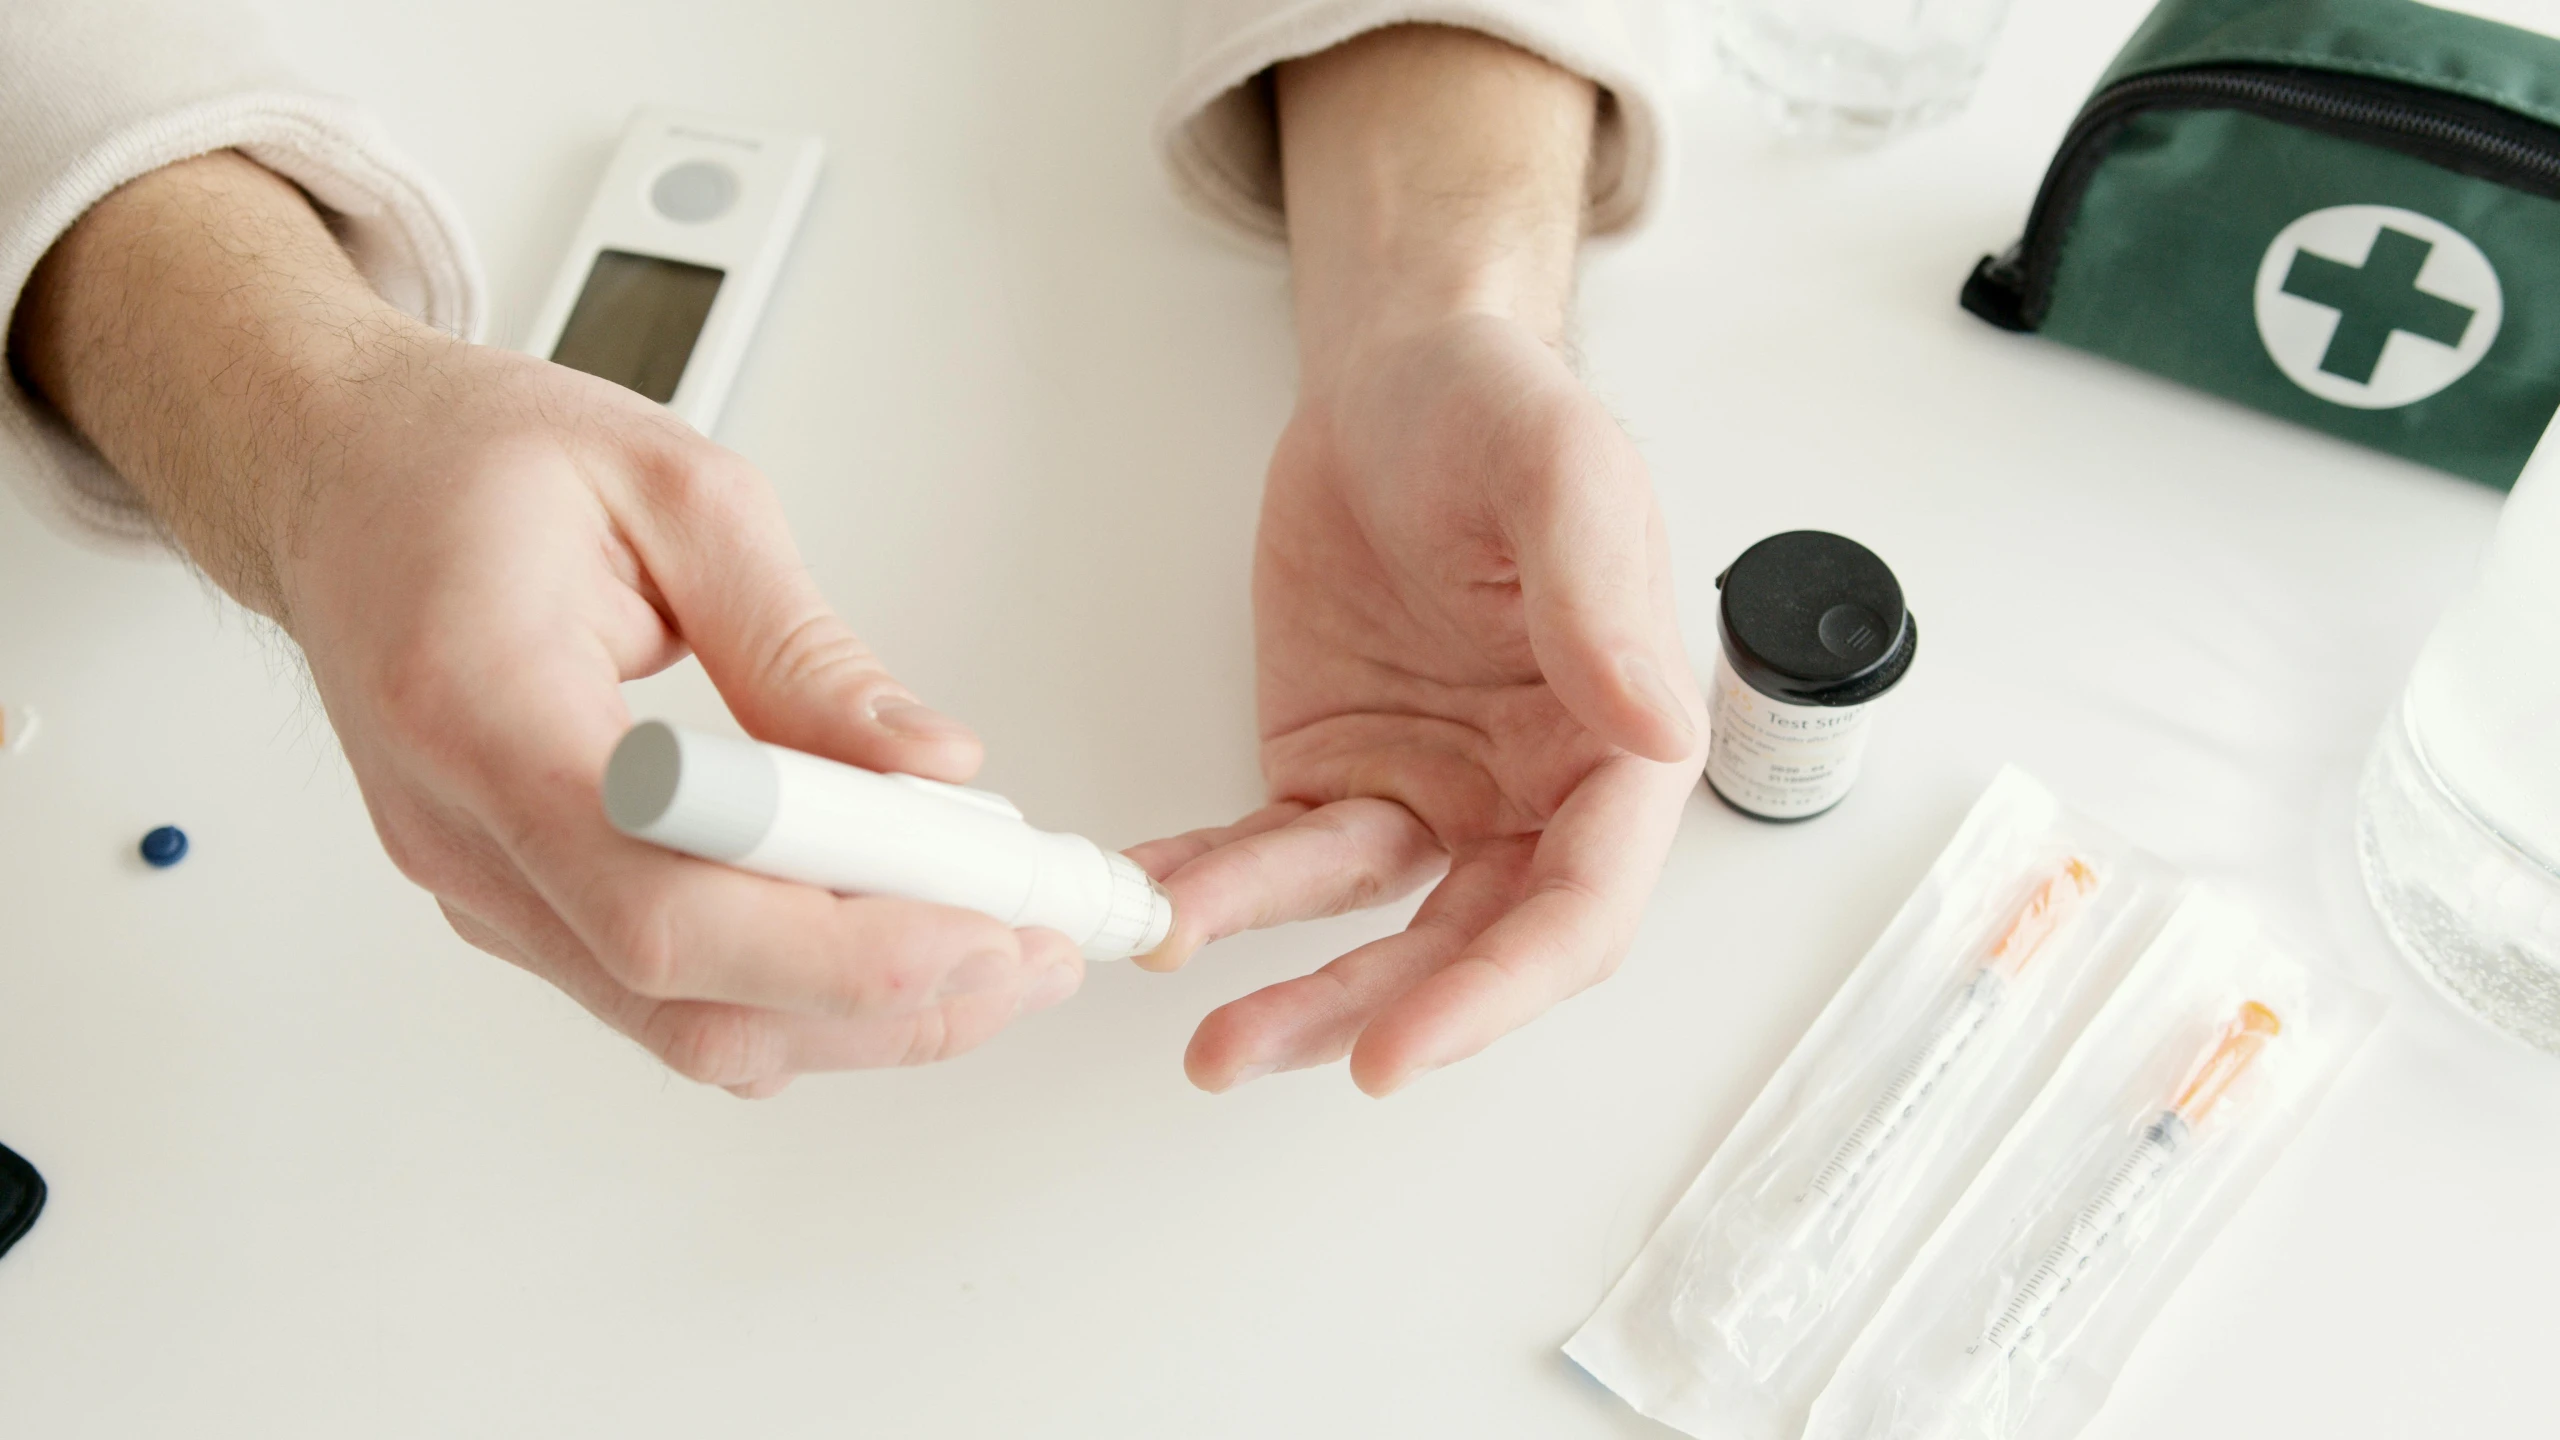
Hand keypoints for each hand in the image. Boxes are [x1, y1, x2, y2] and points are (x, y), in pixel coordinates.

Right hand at [11, 153, 1081, 1093]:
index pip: (667, 902)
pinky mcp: (513, 900)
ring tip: (996, 947)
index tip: (976, 917)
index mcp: (481, 706)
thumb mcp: (672, 490)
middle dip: (889, 999)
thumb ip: (802, 645)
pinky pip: (664, 993)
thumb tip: (929, 767)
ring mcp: (479, 884)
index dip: (837, 943)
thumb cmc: (466, 459)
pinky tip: (892, 933)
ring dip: (860, 1014)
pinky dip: (796, 988)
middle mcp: (463, 832)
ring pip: (684, 1026)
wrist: (331, 471)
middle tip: (1031, 951)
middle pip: (687, 998)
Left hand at [1129, 29, 1704, 1095]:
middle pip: (1463, 947)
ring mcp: (1432, 795)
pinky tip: (1157, 900)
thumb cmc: (1495, 411)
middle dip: (1363, 1014)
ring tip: (1199, 1037)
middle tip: (1249, 1052)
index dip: (1494, 994)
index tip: (1397, 1048)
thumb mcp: (1558, 471)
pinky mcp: (1339, 775)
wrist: (1390, 378)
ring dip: (1286, 984)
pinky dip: (1219, 885)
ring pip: (1365, 925)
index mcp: (1619, 749)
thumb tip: (1654, 728)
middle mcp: (1534, 796)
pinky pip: (1277, 856)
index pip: (1575, 911)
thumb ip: (1600, 594)